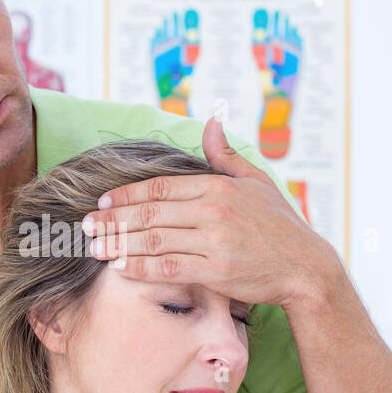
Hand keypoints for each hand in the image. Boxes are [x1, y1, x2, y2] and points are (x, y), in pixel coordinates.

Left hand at [80, 116, 333, 307]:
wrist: (306, 267)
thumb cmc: (280, 225)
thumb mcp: (256, 181)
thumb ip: (225, 155)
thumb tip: (211, 122)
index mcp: (218, 186)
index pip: (159, 187)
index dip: (125, 194)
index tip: (102, 203)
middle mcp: (214, 210)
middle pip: (149, 212)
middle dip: (112, 220)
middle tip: (85, 226)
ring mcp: (215, 241)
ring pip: (154, 240)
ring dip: (119, 244)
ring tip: (94, 248)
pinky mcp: (217, 270)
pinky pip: (169, 268)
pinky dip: (141, 268)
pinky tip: (120, 268)